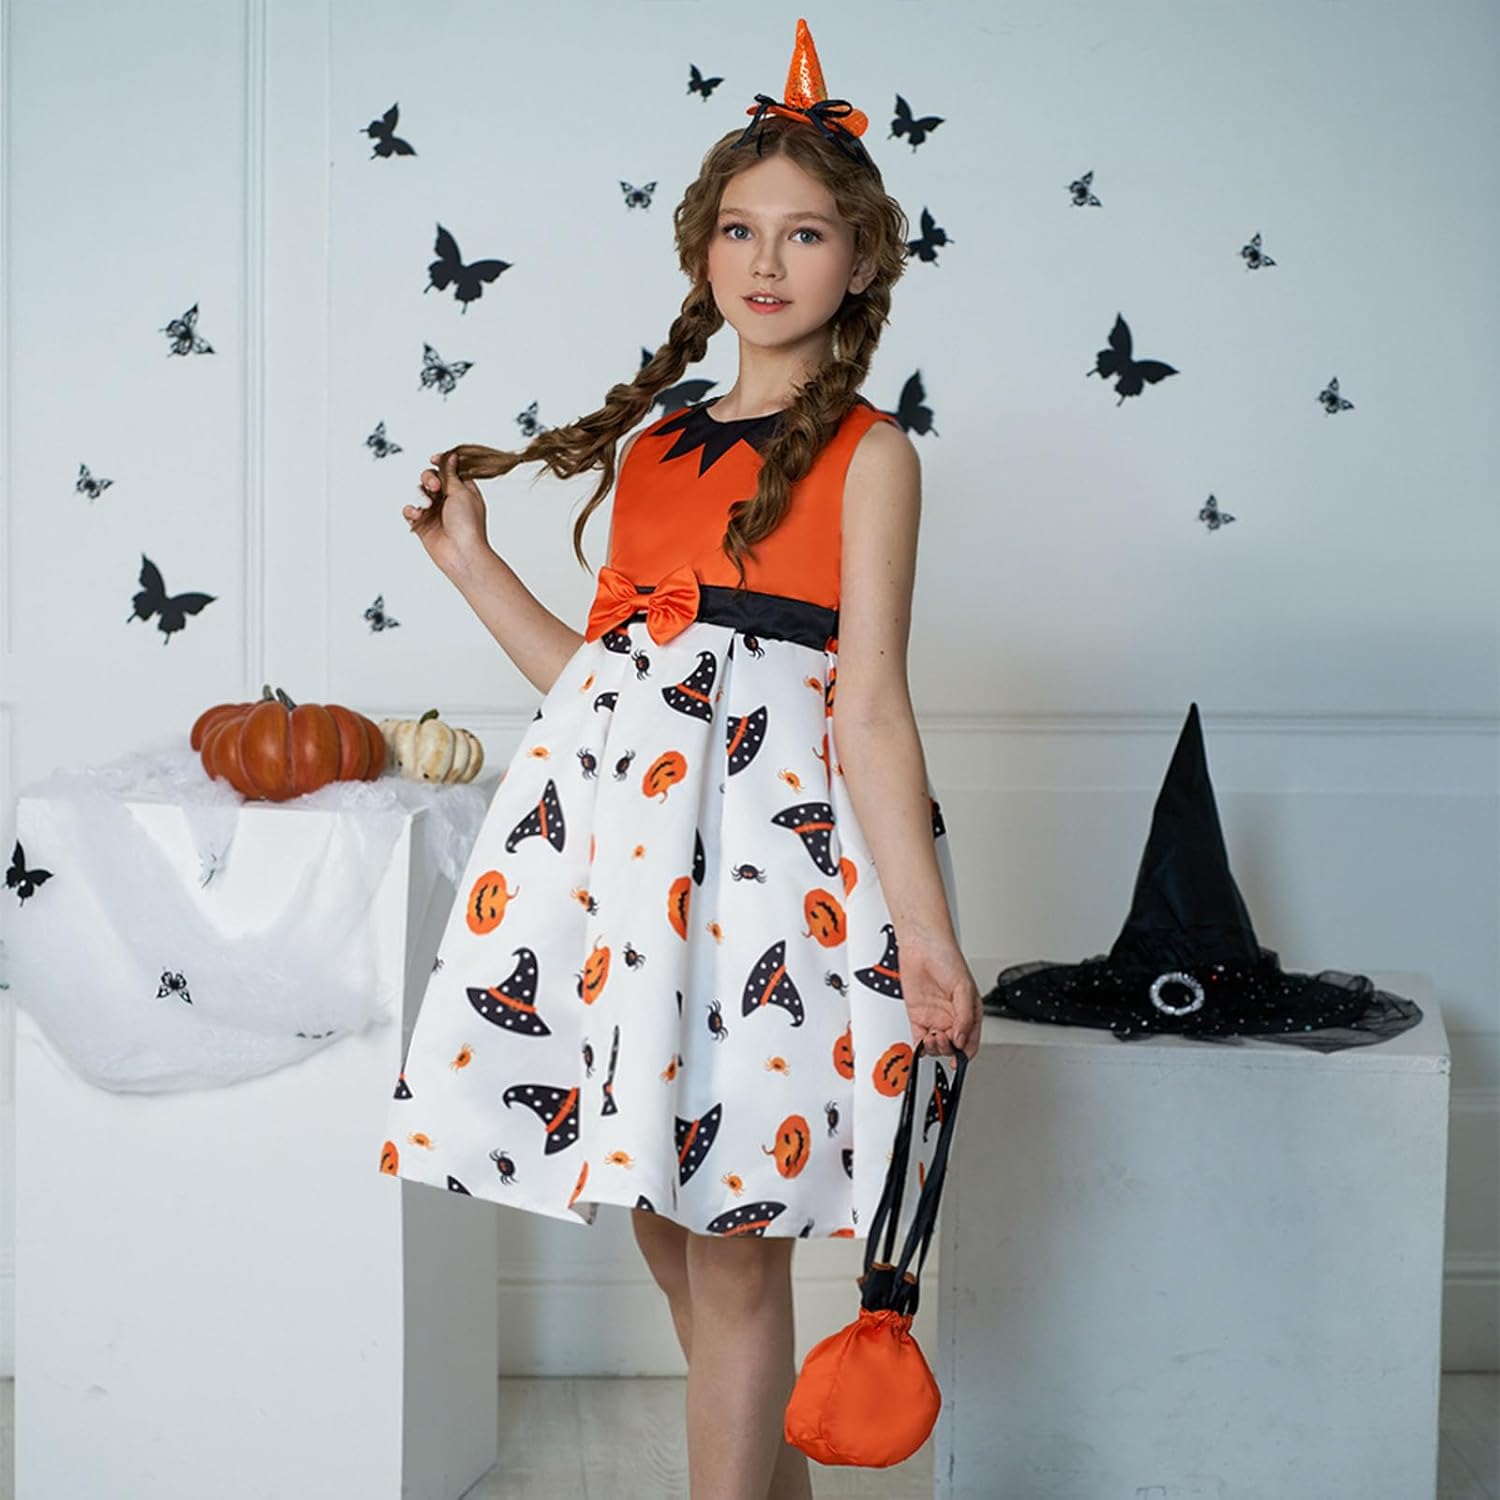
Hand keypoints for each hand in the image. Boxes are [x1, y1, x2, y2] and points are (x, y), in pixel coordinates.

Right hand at [403, 450, 491, 576]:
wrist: (461, 553)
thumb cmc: (468, 525)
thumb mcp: (462, 492)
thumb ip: (452, 474)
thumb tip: (451, 456)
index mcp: (463, 490)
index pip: (449, 470)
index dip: (441, 462)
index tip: (434, 459)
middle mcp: (448, 500)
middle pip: (431, 478)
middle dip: (429, 478)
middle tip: (434, 487)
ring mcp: (435, 512)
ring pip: (419, 492)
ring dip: (420, 495)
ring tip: (427, 506)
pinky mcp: (423, 524)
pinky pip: (410, 511)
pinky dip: (411, 510)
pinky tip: (418, 515)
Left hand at [899, 930, 982, 1059]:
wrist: (922, 946)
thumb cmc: (947, 958)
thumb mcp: (964, 988)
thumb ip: (965, 1016)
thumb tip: (961, 1040)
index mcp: (969, 1013)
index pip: (970, 1042)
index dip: (966, 1052)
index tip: (959, 1057)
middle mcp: (952, 1017)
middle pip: (953, 1046)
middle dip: (949, 1048)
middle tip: (944, 1038)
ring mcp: (934, 1018)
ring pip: (937, 1046)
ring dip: (935, 1048)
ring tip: (933, 1037)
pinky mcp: (918, 1016)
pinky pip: (919, 1040)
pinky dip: (920, 1047)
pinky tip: (921, 1045)